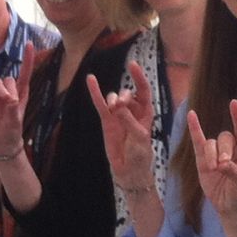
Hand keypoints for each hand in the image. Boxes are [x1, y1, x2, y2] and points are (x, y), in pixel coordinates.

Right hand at [0, 39, 34, 156]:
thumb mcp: (15, 122)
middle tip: (7, 102)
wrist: (1, 142)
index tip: (29, 44)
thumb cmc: (12, 132)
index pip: (25, 74)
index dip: (27, 60)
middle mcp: (10, 92)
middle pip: (9, 79)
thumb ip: (13, 109)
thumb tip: (10, 97)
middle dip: (7, 88)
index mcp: (22, 95)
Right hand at [88, 59, 157, 193]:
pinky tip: (90, 79)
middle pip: (127, 94)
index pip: (143, 91)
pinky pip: (100, 105)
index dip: (139, 78)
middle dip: (124, 95)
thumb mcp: (139, 139)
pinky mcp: (107, 122)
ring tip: (113, 106)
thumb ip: (129, 122)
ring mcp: (119, 116)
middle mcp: (132, 112)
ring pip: (114, 98)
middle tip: (120, 104)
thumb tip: (118, 107)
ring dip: (112, 98)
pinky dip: (95, 93)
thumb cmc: (140, 156)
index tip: (132, 65)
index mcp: (146, 114)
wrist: (129, 171)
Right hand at [191, 101, 236, 220]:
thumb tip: (222, 164)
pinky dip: (194, 129)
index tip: (234, 103)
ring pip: (211, 143)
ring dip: (211, 155)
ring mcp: (216, 152)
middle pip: (225, 137)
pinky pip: (198, 142)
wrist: (231, 206)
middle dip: (223, 150)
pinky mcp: (203, 159)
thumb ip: (233, 171)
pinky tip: (191, 115)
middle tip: (223, 166)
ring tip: (215, 169)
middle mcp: (232, 148)